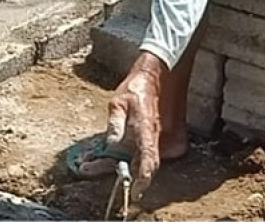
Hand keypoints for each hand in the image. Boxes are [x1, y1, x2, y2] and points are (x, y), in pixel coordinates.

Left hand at [107, 52, 166, 200]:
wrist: (160, 73)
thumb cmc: (137, 86)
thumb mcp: (117, 102)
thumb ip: (115, 124)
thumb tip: (111, 146)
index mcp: (148, 126)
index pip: (148, 158)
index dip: (143, 178)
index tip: (134, 190)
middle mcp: (161, 135)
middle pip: (143, 163)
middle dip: (120, 169)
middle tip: (90, 166)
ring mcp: (169, 138)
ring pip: (147, 159)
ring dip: (128, 162)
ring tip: (97, 158)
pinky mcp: (173, 139)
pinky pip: (154, 153)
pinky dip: (139, 155)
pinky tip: (122, 150)